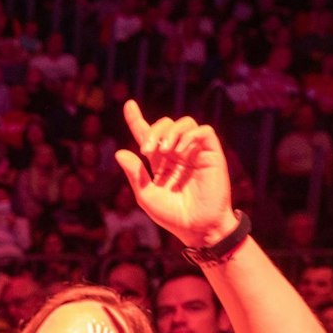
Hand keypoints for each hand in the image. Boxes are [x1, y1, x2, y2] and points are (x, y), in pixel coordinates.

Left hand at [114, 99, 236, 246]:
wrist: (197, 228)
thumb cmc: (172, 215)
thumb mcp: (146, 196)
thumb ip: (135, 174)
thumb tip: (120, 152)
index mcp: (159, 161)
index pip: (147, 134)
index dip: (136, 119)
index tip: (128, 104)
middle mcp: (177, 153)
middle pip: (165, 124)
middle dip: (154, 130)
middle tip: (148, 150)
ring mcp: (195, 152)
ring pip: (185, 123)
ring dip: (171, 132)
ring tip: (164, 150)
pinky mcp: (212, 155)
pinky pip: (204, 132)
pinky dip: (190, 136)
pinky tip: (181, 151)